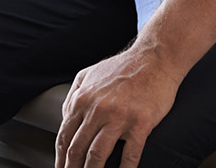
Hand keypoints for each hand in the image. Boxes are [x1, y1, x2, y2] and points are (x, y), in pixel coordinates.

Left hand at [55, 44, 181, 167]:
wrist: (155, 58)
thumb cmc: (124, 67)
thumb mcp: (90, 74)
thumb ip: (74, 94)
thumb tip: (64, 117)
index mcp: (83, 99)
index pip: (65, 136)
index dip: (60, 158)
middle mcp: (97, 109)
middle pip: (77, 149)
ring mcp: (119, 117)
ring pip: (97, 155)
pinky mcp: (141, 123)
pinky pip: (129, 155)